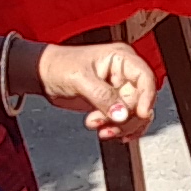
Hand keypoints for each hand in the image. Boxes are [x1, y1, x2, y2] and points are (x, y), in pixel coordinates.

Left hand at [36, 41, 155, 134]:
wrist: (43, 76)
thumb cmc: (58, 66)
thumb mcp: (80, 79)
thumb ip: (102, 96)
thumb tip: (121, 114)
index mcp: (121, 58)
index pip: (145, 77)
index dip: (146, 97)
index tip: (140, 114)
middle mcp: (124, 73)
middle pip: (140, 101)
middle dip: (123, 116)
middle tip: (102, 123)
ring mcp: (119, 89)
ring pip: (134, 114)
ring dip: (119, 126)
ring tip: (96, 126)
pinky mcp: (112, 103)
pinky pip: (125, 120)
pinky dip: (118, 129)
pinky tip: (106, 131)